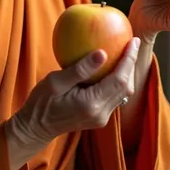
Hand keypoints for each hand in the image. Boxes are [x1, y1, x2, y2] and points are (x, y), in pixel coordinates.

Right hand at [7, 38, 139, 156]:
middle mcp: (101, 113)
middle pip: (126, 87)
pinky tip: (113, 67)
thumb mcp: (55, 81)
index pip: (119, 79)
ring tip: (127, 53)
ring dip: (127, 73)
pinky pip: (115, 96)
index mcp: (91, 104)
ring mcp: (101, 118)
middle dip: (131, 64)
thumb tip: (102, 53)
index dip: (129, 59)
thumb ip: (79, 69)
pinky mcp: (99, 117)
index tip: (133, 41)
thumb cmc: (42, 102)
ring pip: (123, 93)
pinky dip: (118, 80)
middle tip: (132, 42)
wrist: (36, 127)